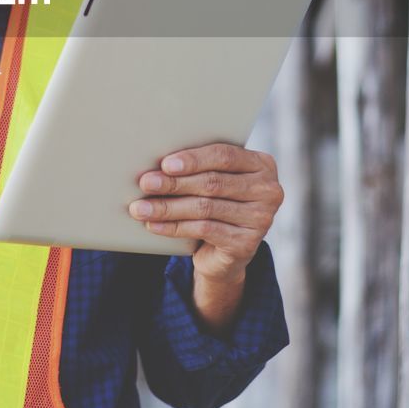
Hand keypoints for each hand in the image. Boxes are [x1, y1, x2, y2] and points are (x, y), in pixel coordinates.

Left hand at [129, 143, 282, 284]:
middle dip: (174, 183)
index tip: (165, 164)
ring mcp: (260, 218)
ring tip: (141, 207)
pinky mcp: (247, 243)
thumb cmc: (216, 204)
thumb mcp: (214, 181)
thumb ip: (199, 168)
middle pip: (213, 182)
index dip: (193, 160)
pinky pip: (204, 230)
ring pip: (204, 208)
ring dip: (167, 207)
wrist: (225, 252)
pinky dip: (174, 227)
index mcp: (261, 164)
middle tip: (146, 183)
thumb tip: (157, 164)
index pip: (225, 156)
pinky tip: (154, 225)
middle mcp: (268, 190)